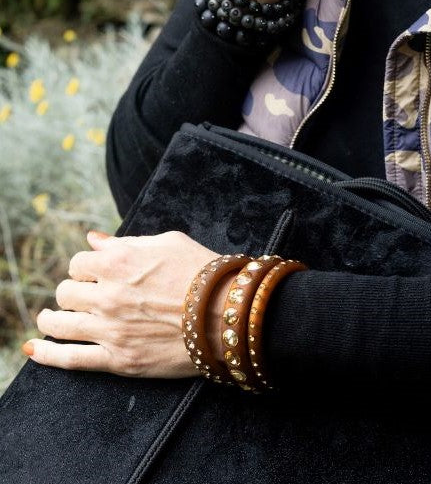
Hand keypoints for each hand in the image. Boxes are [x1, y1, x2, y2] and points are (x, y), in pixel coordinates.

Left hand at [25, 230, 223, 377]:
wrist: (228, 314)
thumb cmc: (202, 272)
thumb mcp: (167, 242)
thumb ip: (125, 242)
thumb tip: (94, 239)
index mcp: (118, 261)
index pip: (79, 263)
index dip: (85, 269)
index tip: (93, 275)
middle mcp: (108, 294)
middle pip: (65, 292)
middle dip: (72, 293)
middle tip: (83, 298)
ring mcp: (110, 329)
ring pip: (58, 324)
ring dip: (50, 320)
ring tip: (50, 320)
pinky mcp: (118, 359)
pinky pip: (70, 359)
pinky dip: (46, 355)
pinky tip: (34, 350)